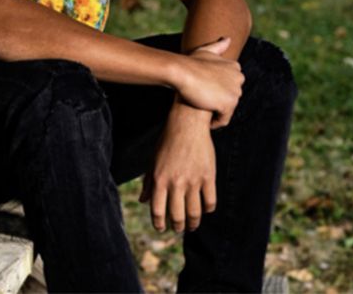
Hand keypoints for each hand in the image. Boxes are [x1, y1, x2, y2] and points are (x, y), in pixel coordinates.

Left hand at [139, 105, 215, 232]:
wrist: (187, 124)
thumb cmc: (168, 142)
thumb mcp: (153, 160)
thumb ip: (149, 182)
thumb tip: (142, 201)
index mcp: (160, 179)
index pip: (158, 211)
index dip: (158, 224)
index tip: (161, 228)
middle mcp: (176, 182)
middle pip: (177, 216)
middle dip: (177, 226)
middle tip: (178, 227)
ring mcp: (193, 180)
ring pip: (194, 213)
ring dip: (193, 224)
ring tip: (191, 225)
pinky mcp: (208, 176)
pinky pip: (210, 202)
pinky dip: (207, 210)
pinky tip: (204, 209)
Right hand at [173, 37, 243, 127]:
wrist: (181, 72)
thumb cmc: (190, 62)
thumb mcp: (205, 51)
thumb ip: (218, 47)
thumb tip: (228, 39)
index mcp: (235, 67)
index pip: (230, 86)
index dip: (216, 91)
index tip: (204, 92)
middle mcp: (239, 78)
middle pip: (230, 98)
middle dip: (218, 102)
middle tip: (201, 101)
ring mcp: (235, 91)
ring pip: (228, 110)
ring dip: (216, 112)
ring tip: (202, 110)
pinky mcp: (229, 103)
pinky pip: (224, 119)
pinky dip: (215, 122)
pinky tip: (205, 120)